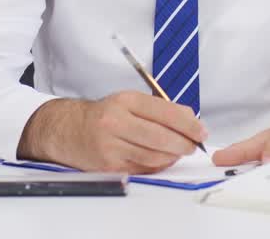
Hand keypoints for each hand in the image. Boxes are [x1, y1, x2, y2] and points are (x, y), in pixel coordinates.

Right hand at [18, 92, 206, 172]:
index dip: (189, 124)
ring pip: (154, 157)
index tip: (201, 131)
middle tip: (194, 146)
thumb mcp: (128, 102)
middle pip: (162, 137)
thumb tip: (191, 121)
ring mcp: (111, 146)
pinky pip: (143, 169)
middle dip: (185, 144)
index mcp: (124, 101)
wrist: (67, 130)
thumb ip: (159, 109)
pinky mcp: (109, 166)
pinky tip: (161, 160)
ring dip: (173, 157)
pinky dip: (158, 166)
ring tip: (178, 152)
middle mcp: (116, 122)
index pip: (165, 112)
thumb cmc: (103, 115)